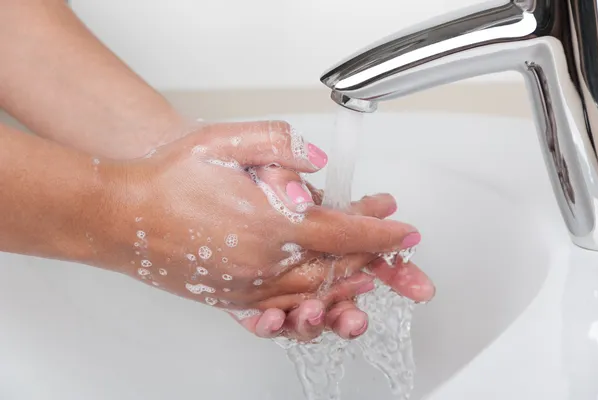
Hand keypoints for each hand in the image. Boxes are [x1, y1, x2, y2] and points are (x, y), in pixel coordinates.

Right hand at [89, 121, 419, 334]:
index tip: (402, 230)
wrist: (120, 216)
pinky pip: (284, 306)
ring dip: (345, 282)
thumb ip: (280, 145)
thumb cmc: (166, 180)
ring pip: (313, 292)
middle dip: (369, 256)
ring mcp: (247, 287)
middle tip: (390, 247)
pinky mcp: (232, 299)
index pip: (343, 233)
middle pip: (334, 267)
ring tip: (366, 274)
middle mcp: (263, 264)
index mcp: (269, 226)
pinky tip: (319, 292)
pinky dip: (310, 299)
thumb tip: (318, 162)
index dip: (379, 231)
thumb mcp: (224, 142)